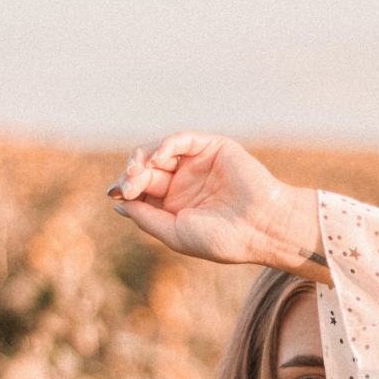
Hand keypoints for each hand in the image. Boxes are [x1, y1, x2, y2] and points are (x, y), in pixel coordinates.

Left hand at [107, 132, 327, 279]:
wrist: (262, 227)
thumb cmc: (222, 238)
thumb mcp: (175, 233)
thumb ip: (146, 218)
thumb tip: (118, 203)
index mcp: (176, 206)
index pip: (141, 190)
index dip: (125, 188)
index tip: (116, 193)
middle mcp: (185, 183)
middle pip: (146, 169)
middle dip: (132, 174)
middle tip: (128, 185)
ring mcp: (198, 164)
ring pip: (159, 152)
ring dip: (142, 158)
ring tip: (138, 171)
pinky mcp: (213, 147)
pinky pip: (182, 139)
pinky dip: (166, 144)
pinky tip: (158, 158)